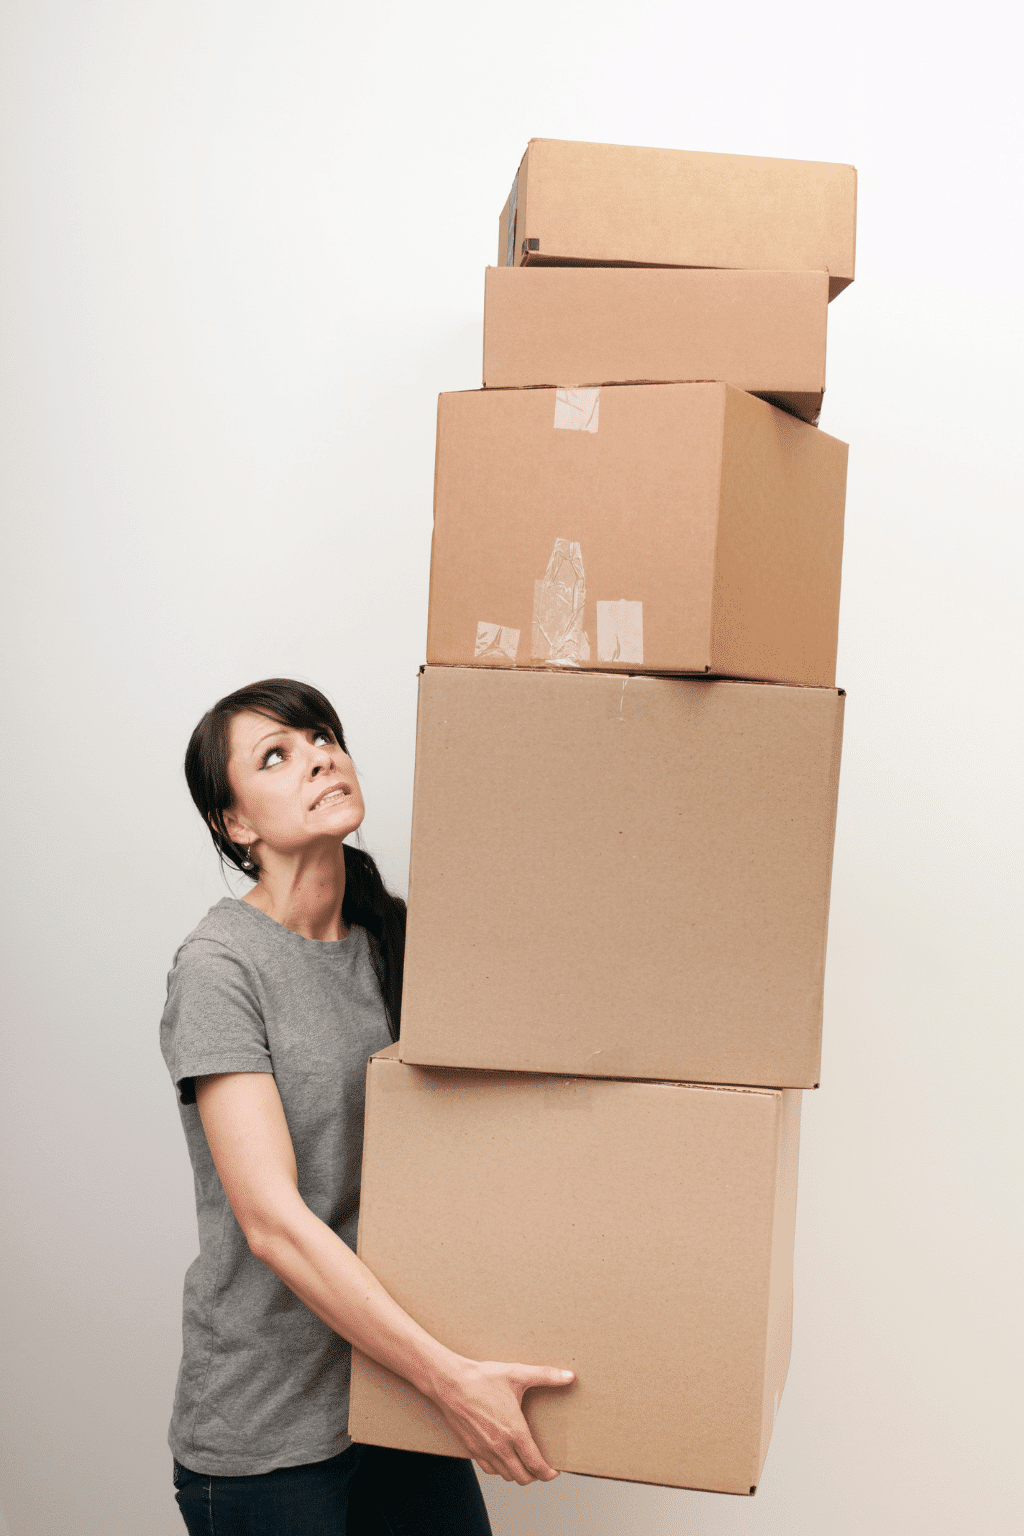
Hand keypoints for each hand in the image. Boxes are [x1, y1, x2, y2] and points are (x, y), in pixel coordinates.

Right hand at [429, 1356, 574, 1484]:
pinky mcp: (471, 1449)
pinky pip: (489, 1470)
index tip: (554, 1471)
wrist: (450, 1383)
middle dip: (536, 1476)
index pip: (536, 1465)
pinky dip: (500, 1470)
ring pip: (506, 1476)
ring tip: (525, 1464)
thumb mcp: (517, 1373)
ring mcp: (484, 1450)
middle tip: (542, 1468)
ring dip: (518, 1474)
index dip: (548, 1473)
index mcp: (515, 1431)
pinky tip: (504, 1459)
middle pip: (522, 1477)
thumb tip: (570, 1376)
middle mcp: (500, 1446)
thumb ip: (546, 1375)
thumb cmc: (483, 1378)